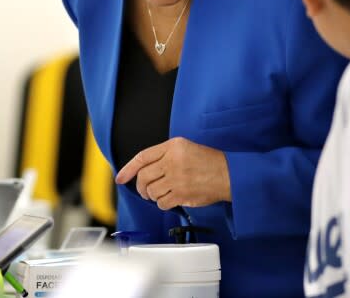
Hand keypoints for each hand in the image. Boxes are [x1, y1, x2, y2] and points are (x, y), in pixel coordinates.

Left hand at [115, 137, 230, 209]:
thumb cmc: (208, 161)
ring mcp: (177, 178)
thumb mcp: (185, 147)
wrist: (229, 174)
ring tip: (162, 193)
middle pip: (143, 177)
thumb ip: (164, 155)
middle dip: (141, 186)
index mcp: (172, 146)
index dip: (128, 169)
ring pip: (151, 191)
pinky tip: (170, 198)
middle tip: (145, 190)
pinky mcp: (182, 194)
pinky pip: (161, 203)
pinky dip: (162, 203)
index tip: (120, 178)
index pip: (142, 157)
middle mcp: (172, 161)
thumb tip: (142, 170)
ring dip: (152, 195)